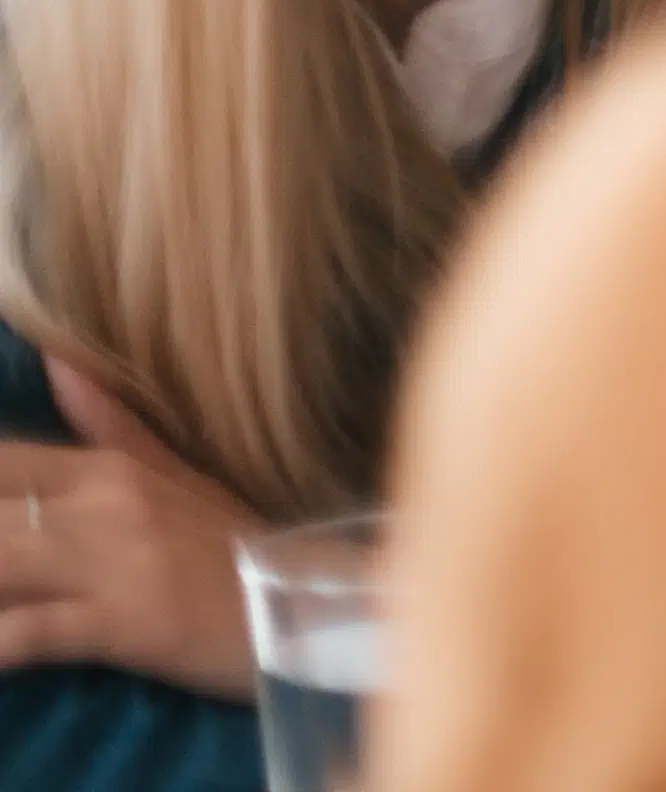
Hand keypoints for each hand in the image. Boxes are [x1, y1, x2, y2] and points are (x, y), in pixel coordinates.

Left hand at [0, 365, 261, 700]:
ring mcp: (108, 565)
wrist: (300, 600)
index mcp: (104, 470)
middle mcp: (98, 507)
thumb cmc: (227, 539)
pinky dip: (2, 644)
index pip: (2, 461)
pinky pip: (32, 633)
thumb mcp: (171, 469)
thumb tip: (55, 357)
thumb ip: (107, 419)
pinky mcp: (118, 624)